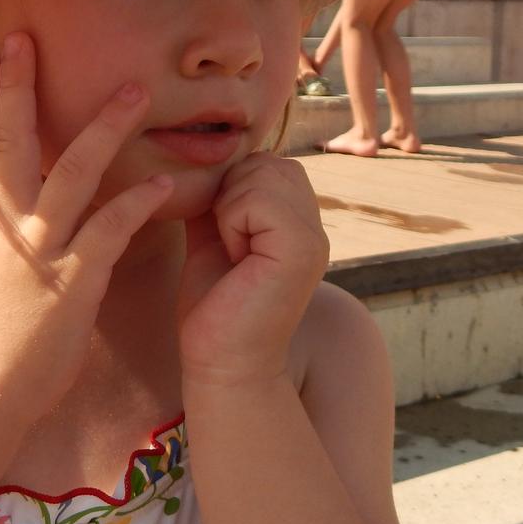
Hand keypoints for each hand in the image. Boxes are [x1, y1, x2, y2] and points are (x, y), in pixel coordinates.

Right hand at [0, 33, 174, 424]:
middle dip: (19, 90)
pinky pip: (108, 232)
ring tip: (138, 92)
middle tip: (25, 39)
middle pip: (13, 143)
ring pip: (72, 175)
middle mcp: (11, 225)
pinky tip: (164, 185)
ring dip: (105, 130)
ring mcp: (40, 250)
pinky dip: (136, 206)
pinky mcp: (71, 281)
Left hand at [177, 153, 328, 388]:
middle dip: (230, 194)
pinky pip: (257, 199)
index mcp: (298, 223)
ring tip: (233, 253)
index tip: (226, 239)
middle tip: (228, 246)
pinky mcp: (301, 249)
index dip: (230, 190)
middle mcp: (315, 226)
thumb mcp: (214, 237)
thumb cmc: (215, 308)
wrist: (220, 362)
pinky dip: (232, 222)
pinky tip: (236, 259)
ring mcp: (313, 237)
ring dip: (229, 209)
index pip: (266, 163)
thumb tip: (207, 160)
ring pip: (261, 173)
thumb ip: (220, 198)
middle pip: (267, 162)